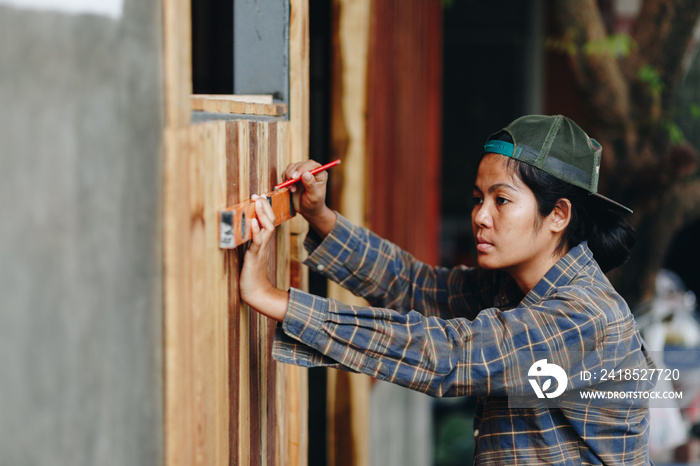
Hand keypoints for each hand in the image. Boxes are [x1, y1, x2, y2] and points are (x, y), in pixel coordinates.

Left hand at [239, 195, 288, 321]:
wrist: (256, 293)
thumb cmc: (251, 276)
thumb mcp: (251, 256)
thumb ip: (251, 245)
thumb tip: (245, 233)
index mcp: (263, 243)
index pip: (268, 222)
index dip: (266, 209)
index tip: (261, 196)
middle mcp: (264, 244)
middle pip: (270, 221)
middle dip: (265, 207)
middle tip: (258, 195)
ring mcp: (261, 250)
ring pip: (267, 229)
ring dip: (262, 214)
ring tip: (257, 202)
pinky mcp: (254, 257)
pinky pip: (258, 241)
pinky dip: (256, 230)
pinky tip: (253, 221)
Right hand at [283, 160, 336, 236]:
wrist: (307, 210)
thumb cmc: (314, 204)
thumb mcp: (314, 196)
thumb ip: (311, 185)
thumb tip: (306, 173)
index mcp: (320, 173)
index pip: (311, 164)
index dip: (302, 168)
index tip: (295, 177)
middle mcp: (311, 171)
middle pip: (300, 164)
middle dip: (293, 174)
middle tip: (290, 185)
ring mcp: (302, 172)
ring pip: (292, 167)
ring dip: (288, 177)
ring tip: (292, 189)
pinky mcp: (294, 176)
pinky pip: (286, 172)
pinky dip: (285, 179)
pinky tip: (289, 188)